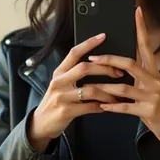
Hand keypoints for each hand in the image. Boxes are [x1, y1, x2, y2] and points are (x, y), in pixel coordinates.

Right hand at [29, 33, 121, 147]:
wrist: (41, 123)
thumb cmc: (56, 101)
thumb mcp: (60, 84)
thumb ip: (74, 74)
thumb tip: (98, 64)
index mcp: (59, 72)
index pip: (74, 53)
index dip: (89, 43)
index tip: (103, 36)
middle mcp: (59, 81)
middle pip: (84, 68)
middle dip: (105, 69)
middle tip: (119, 72)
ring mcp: (62, 96)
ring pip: (90, 89)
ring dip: (108, 93)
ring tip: (118, 95)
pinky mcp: (66, 111)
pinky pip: (90, 107)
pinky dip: (102, 106)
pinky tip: (108, 106)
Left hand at [88, 7, 159, 155]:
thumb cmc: (159, 106)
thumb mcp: (151, 87)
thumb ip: (138, 76)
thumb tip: (119, 65)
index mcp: (153, 72)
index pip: (146, 45)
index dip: (141, 28)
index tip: (136, 11)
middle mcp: (154, 80)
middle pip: (129, 64)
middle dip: (109, 60)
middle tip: (92, 59)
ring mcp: (152, 96)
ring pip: (123, 88)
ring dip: (104, 88)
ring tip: (90, 88)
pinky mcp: (148, 111)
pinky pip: (126, 107)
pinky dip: (112, 106)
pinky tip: (102, 106)